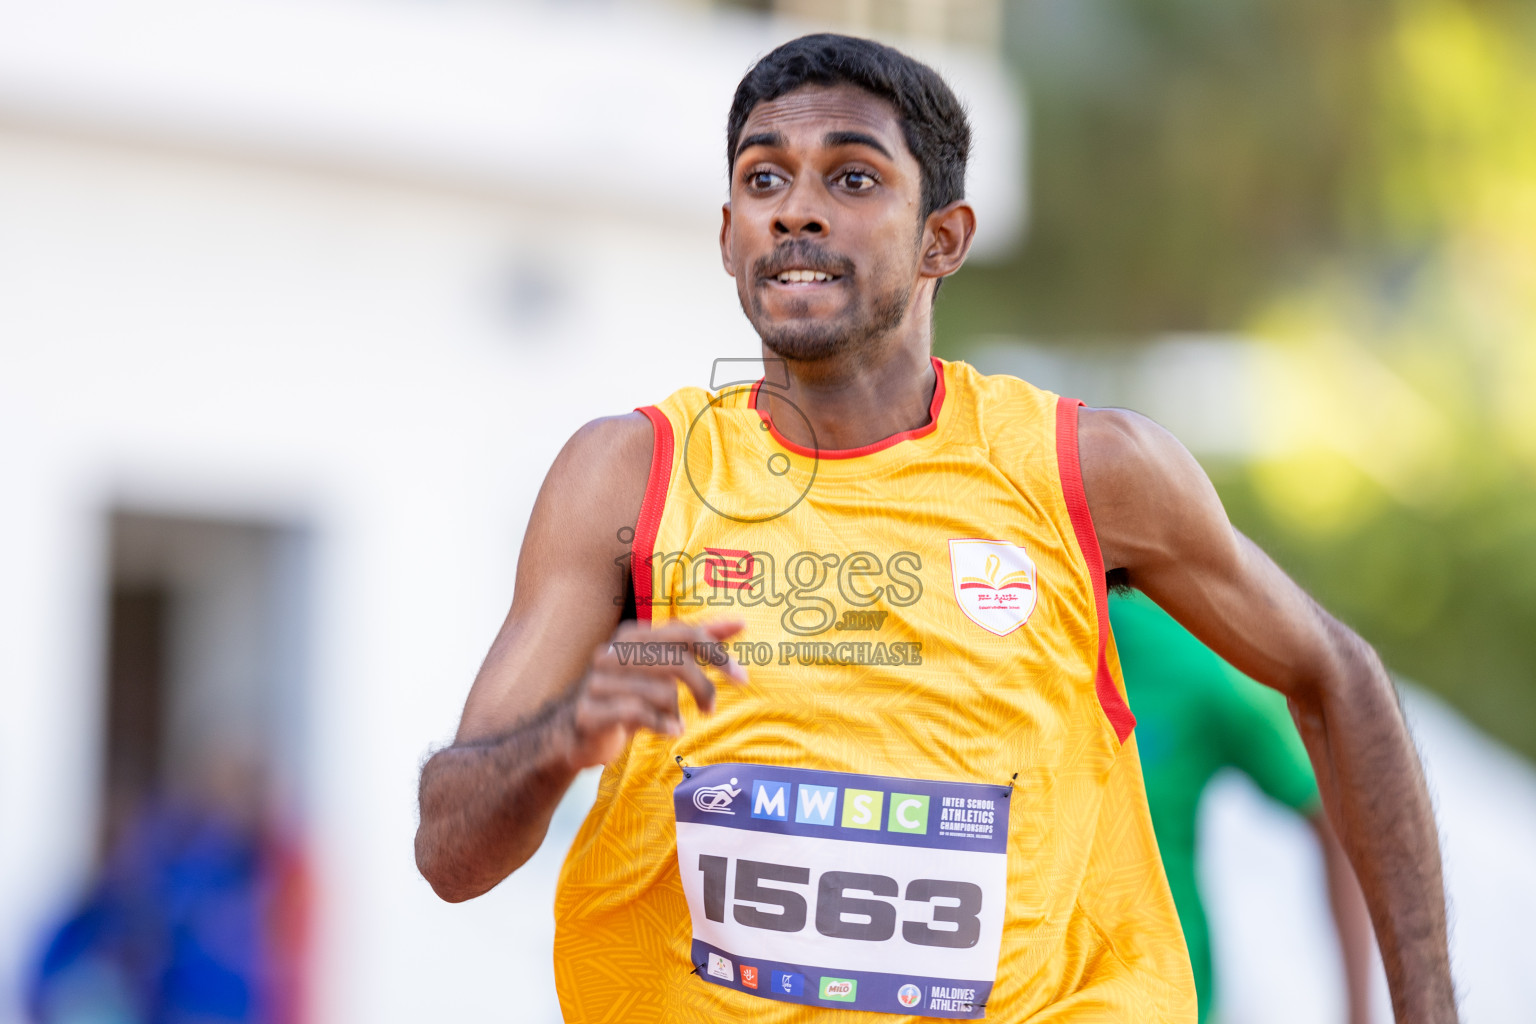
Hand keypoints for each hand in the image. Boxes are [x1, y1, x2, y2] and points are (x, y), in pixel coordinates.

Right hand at [566, 619, 747, 767]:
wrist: (572, 733)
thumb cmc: (625, 696)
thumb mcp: (659, 667)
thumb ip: (695, 643)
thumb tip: (738, 623)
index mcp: (631, 635)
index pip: (683, 633)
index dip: (717, 652)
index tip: (742, 677)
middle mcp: (612, 652)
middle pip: (676, 662)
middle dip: (703, 687)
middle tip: (710, 708)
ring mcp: (597, 681)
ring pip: (661, 691)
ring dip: (676, 712)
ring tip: (675, 721)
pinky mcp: (589, 711)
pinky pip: (638, 713)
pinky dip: (662, 724)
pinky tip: (670, 731)